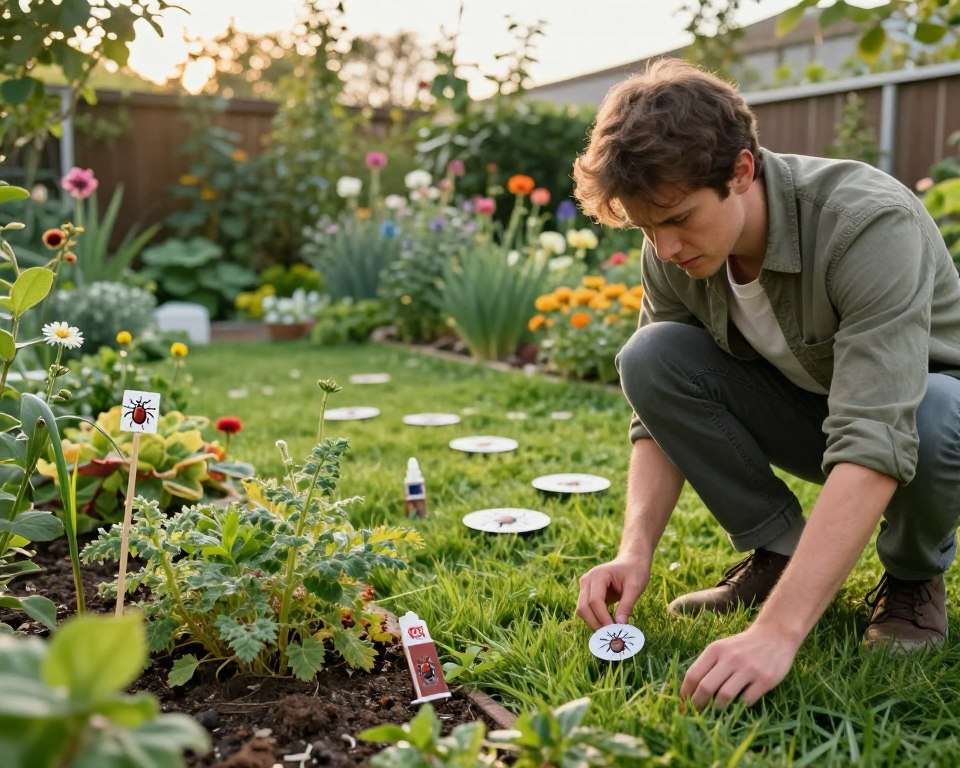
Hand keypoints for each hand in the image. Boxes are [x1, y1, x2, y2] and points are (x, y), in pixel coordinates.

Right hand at [576, 556, 649, 628]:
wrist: (631, 562)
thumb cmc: (635, 571)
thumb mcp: (635, 587)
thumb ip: (627, 605)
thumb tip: (620, 625)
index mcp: (598, 575)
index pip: (595, 601)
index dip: (603, 618)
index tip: (616, 631)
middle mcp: (587, 580)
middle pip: (583, 607)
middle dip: (596, 624)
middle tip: (613, 636)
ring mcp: (585, 587)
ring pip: (582, 611)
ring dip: (594, 623)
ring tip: (612, 631)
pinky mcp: (587, 594)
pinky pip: (587, 611)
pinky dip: (595, 620)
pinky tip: (609, 625)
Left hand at [679, 623, 800, 709]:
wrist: (774, 635)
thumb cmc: (742, 646)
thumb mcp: (721, 648)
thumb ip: (707, 665)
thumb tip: (689, 691)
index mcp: (715, 650)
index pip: (693, 674)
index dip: (685, 692)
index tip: (682, 704)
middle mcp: (730, 658)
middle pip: (706, 687)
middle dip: (697, 704)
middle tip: (696, 713)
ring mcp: (748, 669)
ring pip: (724, 696)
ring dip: (717, 708)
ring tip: (716, 712)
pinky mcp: (765, 679)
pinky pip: (746, 700)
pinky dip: (739, 706)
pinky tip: (738, 705)